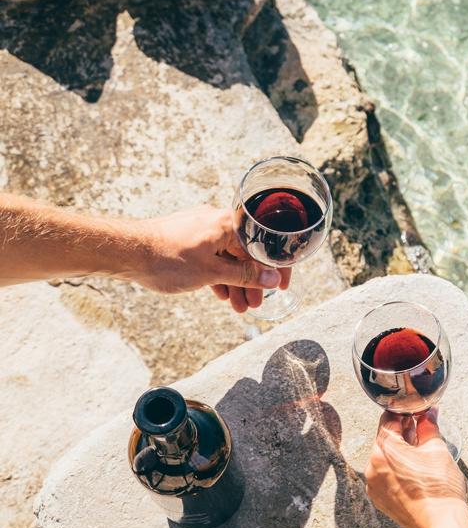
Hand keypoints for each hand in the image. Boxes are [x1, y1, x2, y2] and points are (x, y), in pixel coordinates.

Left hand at [133, 206, 290, 311]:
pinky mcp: (188, 238)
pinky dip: (218, 274)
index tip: (280, 286)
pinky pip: (212, 256)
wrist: (126, 252)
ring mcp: (201, 229)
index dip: (275, 268)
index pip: (263, 246)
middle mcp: (217, 221)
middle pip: (245, 253)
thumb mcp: (212, 272)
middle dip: (251, 282)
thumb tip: (272, 279)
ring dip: (234, 282)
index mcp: (228, 224)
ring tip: (237, 306)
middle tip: (254, 304)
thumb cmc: (167, 258)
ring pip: (227, 257)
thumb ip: (245, 276)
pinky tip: (220, 293)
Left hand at [364, 409, 467, 527]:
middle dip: (403, 432)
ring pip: (384, 457)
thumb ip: (429, 426)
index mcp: (384, 450)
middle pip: (385, 439)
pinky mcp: (379, 497)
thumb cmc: (441, 489)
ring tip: (420, 451)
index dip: (405, 412)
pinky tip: (414, 470)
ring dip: (400, 451)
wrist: (441, 524)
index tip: (417, 412)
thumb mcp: (437, 449)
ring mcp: (373, 484)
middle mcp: (372, 466)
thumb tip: (428, 413)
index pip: (389, 419)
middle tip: (422, 429)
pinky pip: (384, 474)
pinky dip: (396, 468)